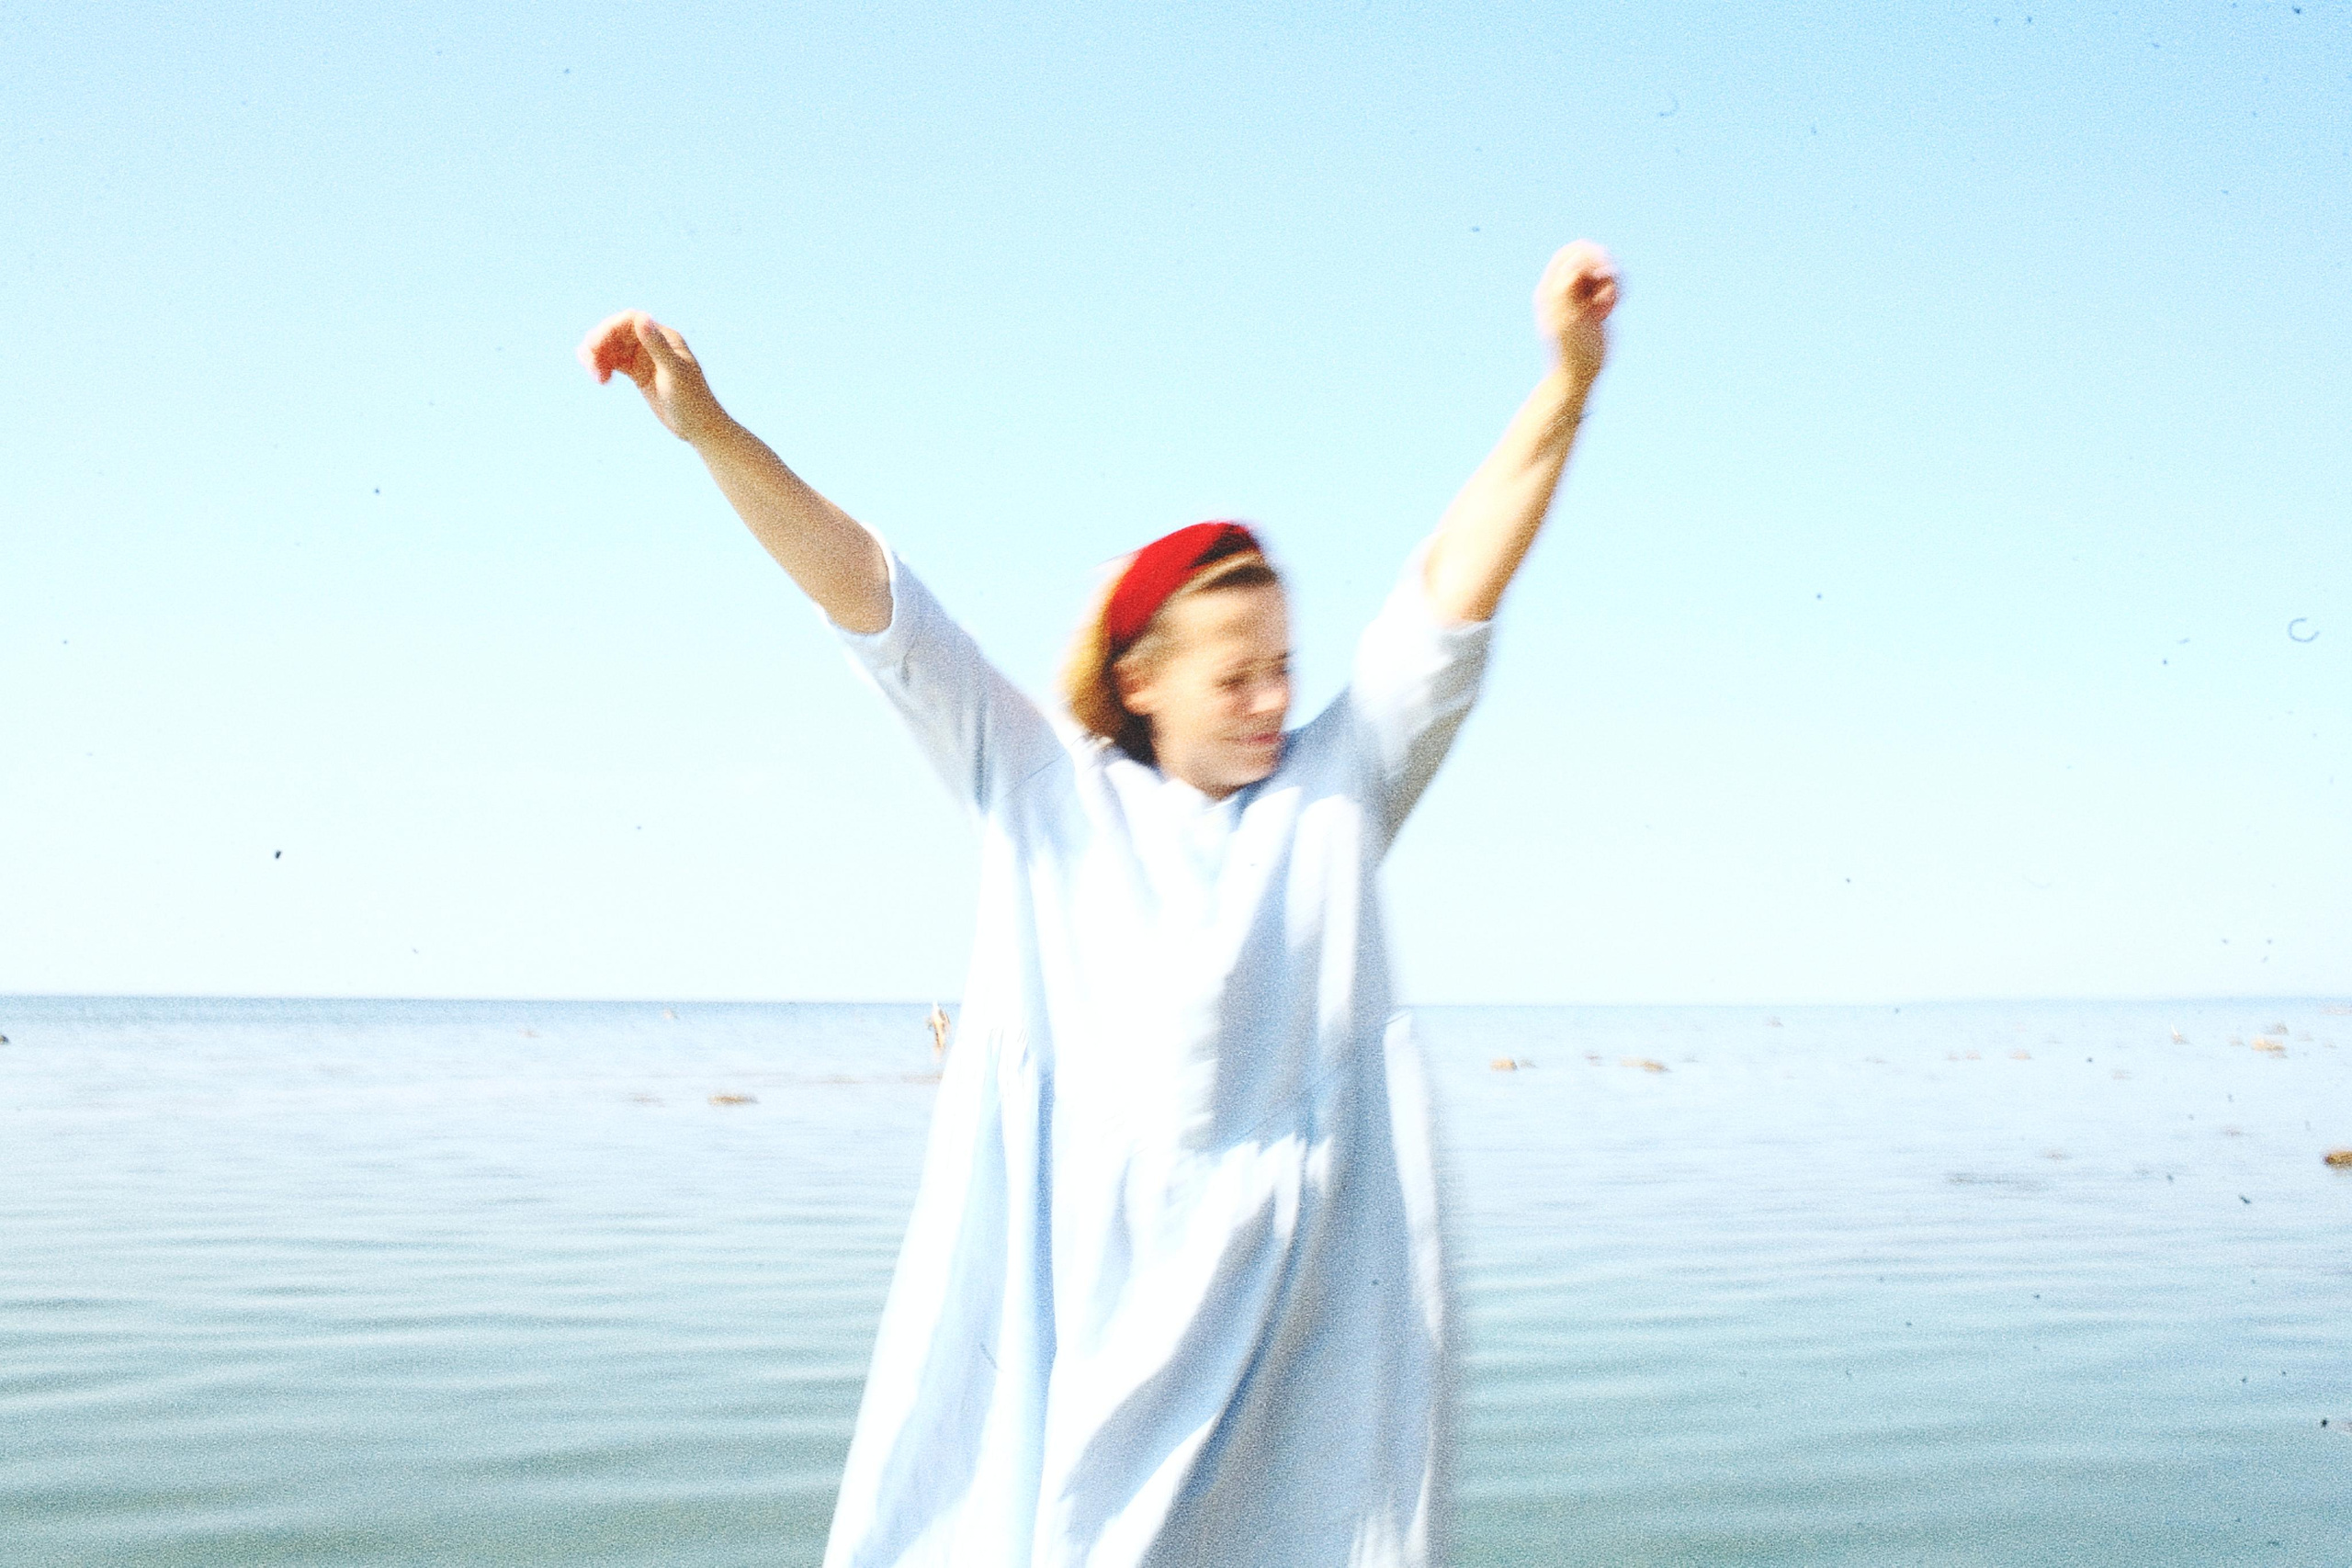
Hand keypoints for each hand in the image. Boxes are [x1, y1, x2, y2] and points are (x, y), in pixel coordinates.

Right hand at [576, 310, 727, 443]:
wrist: (699, 427)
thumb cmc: (692, 400)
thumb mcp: (674, 373)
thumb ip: (657, 346)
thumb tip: (641, 317)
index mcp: (665, 337)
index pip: (629, 321)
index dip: (608, 329)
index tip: (595, 348)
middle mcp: (653, 343)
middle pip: (616, 333)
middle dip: (599, 345)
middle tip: (590, 364)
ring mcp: (644, 358)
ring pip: (612, 348)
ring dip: (598, 358)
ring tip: (596, 377)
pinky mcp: (638, 373)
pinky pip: (614, 362)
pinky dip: (603, 366)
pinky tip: (598, 378)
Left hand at [1534, 241, 1617, 388]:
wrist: (1580, 372)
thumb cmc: (1571, 349)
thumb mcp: (1567, 317)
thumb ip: (1568, 288)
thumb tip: (1577, 263)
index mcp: (1551, 288)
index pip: (1570, 253)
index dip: (1589, 255)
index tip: (1602, 272)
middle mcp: (1564, 289)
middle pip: (1588, 256)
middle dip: (1604, 266)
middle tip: (1611, 282)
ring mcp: (1580, 295)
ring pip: (1601, 270)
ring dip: (1611, 283)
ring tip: (1608, 305)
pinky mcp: (1595, 304)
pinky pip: (1608, 285)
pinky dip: (1614, 293)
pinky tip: (1610, 310)